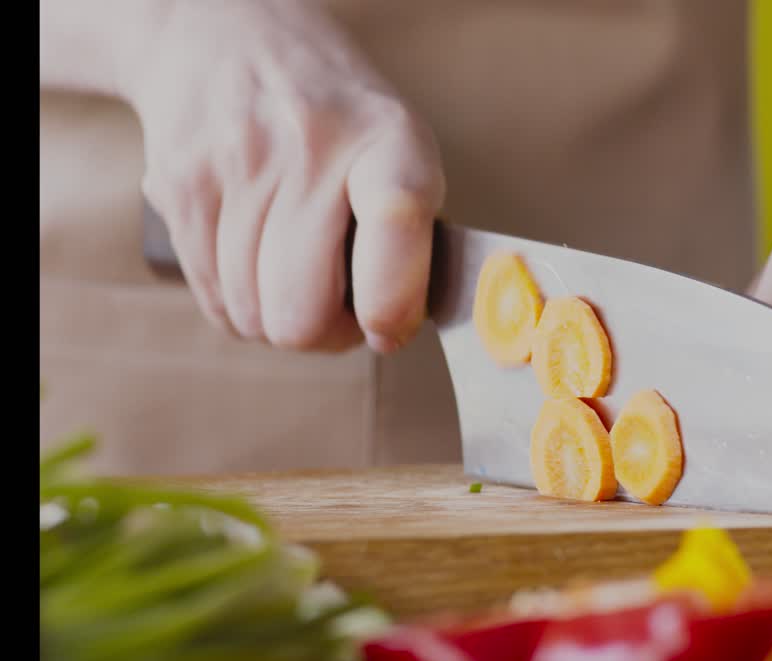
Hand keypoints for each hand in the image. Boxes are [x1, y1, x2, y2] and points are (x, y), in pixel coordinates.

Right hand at [127, 0, 443, 353]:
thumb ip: (412, 234)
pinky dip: (243, 307)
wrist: (218, 33)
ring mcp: (235, 169)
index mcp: (384, 137)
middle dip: (325, 335)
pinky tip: (260, 271)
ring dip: (281, 322)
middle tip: (341, 313)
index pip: (395, 222)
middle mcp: (308, 149)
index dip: (390, 302)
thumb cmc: (332, 109)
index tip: (387, 329)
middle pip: (300, 310)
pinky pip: (215, 301)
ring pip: (254, 317)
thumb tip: (397, 330)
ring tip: (300, 281)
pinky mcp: (179, 190)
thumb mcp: (398, 141)